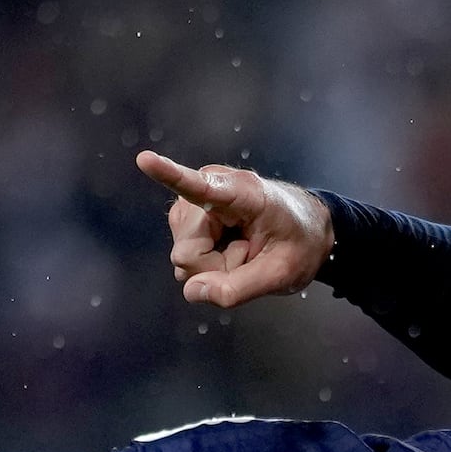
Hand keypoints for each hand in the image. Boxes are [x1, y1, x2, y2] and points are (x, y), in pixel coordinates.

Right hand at [138, 152, 333, 308]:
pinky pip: (185, 256)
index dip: (170, 175)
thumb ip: (239, 288)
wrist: (306, 228)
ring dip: (214, 265)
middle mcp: (209, 185)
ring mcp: (193, 201)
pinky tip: (229, 249)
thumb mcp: (282, 274)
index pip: (200, 186)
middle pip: (188, 252)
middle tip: (248, 255)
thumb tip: (191, 292)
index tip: (144, 159)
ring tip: (242, 250)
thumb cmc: (299, 244)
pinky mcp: (185, 216)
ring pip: (184, 257)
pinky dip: (209, 262)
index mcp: (242, 192)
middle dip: (216, 267)